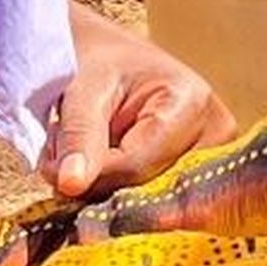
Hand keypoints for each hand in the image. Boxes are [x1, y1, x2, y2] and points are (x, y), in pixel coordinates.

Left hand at [42, 6, 230, 202]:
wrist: (113, 60)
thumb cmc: (100, 64)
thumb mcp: (83, 89)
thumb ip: (79, 136)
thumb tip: (71, 185)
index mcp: (192, 104)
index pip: (136, 166)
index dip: (89, 174)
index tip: (51, 163)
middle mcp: (216, 137)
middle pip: (145, 191)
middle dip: (96, 183)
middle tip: (63, 154)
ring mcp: (215, 162)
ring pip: (145, 204)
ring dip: (103, 189)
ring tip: (86, 152)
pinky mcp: (202, 180)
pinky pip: (151, 205)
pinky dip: (116, 192)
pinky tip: (105, 166)